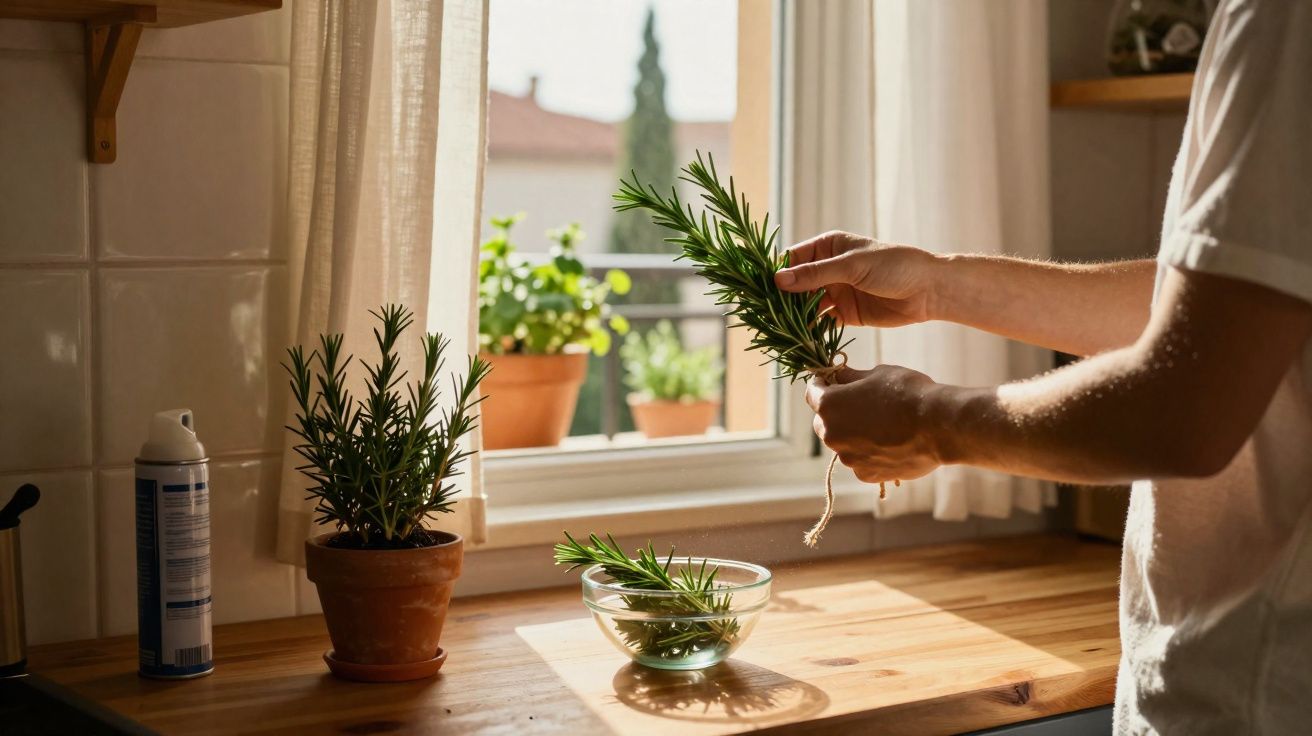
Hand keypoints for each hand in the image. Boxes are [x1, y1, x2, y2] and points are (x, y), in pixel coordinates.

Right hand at [774, 231, 940, 327]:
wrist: (929, 290)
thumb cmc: (895, 265)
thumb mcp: (852, 266)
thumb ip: (816, 274)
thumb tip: (778, 280)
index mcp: (828, 247)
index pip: (792, 258)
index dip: (775, 272)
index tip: (758, 287)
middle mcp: (828, 269)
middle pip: (795, 284)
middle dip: (780, 297)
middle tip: (761, 313)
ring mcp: (836, 291)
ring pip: (806, 304)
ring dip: (793, 315)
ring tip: (776, 328)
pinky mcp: (844, 313)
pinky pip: (820, 322)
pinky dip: (810, 329)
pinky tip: (798, 337)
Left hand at [806, 365, 942, 483]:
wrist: (938, 426)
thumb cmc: (907, 392)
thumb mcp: (877, 374)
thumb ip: (851, 378)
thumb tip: (839, 375)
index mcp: (828, 404)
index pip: (813, 392)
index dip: (822, 384)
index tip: (832, 382)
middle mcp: (830, 433)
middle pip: (823, 421)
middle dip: (836, 412)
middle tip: (859, 404)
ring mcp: (847, 457)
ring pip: (843, 443)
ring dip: (853, 435)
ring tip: (882, 426)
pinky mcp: (865, 474)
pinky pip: (860, 461)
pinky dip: (869, 454)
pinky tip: (890, 444)